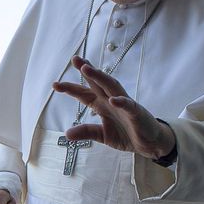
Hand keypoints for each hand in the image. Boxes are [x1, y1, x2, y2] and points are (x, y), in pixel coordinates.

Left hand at [52, 58, 174, 158]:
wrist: (148, 143)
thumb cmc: (126, 133)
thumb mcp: (102, 135)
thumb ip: (86, 132)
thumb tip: (67, 134)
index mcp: (102, 104)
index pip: (84, 93)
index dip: (71, 88)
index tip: (55, 85)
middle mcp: (111, 100)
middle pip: (98, 82)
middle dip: (86, 70)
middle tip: (75, 59)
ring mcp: (124, 104)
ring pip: (112, 86)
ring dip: (100, 77)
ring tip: (87, 69)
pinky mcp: (136, 113)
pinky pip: (129, 105)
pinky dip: (121, 102)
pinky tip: (113, 99)